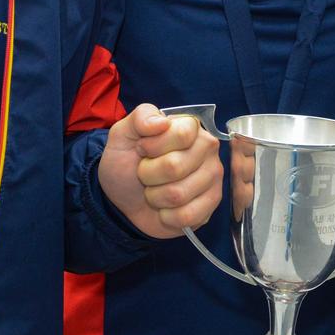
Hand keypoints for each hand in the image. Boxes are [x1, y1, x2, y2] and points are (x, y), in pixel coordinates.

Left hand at [99, 104, 223, 238]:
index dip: (153, 146)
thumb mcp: (122, 135)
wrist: (123, 199)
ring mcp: (212, 177)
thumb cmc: (126, 163)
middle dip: (148, 175)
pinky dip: (167, 217)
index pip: (182, 134)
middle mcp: (207, 149)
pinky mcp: (211, 205)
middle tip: (145, 174)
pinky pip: (187, 216)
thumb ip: (140, 118)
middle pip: (176, 166)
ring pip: (179, 194)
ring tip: (154, 191)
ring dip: (155, 197)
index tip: (142, 149)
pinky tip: (165, 209)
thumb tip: (163, 121)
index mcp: (189, 126)